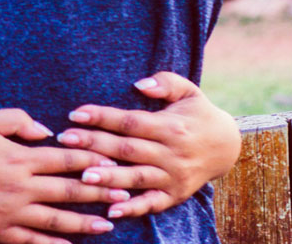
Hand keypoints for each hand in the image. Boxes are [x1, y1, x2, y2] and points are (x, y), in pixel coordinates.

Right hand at [0, 110, 126, 243]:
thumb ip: (15, 120)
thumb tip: (46, 131)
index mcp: (17, 156)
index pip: (66, 159)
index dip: (92, 160)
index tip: (113, 162)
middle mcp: (19, 186)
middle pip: (69, 190)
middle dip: (100, 192)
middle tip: (125, 193)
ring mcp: (11, 212)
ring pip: (57, 219)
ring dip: (86, 222)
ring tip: (108, 224)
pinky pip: (33, 241)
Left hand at [59, 72, 241, 219]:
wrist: (227, 147)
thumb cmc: (197, 114)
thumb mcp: (189, 91)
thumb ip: (165, 82)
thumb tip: (139, 84)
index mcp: (170, 127)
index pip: (130, 122)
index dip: (102, 117)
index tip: (75, 114)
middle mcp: (171, 154)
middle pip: (127, 149)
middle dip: (94, 144)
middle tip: (65, 140)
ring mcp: (173, 177)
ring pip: (136, 178)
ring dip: (109, 178)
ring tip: (82, 176)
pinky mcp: (174, 195)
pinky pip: (152, 204)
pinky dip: (133, 208)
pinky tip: (111, 209)